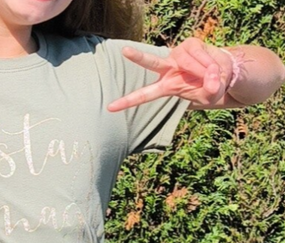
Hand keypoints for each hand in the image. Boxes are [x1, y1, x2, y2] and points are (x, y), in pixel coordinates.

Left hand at [107, 37, 232, 111]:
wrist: (223, 73)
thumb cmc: (210, 88)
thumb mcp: (210, 96)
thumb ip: (210, 91)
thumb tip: (212, 82)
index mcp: (165, 86)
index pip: (143, 95)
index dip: (127, 102)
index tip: (110, 108)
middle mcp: (167, 69)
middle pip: (151, 62)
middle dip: (138, 57)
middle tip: (124, 51)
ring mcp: (177, 55)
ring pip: (188, 62)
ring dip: (204, 71)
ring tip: (212, 75)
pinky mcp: (190, 44)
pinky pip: (199, 55)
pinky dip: (209, 63)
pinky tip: (213, 66)